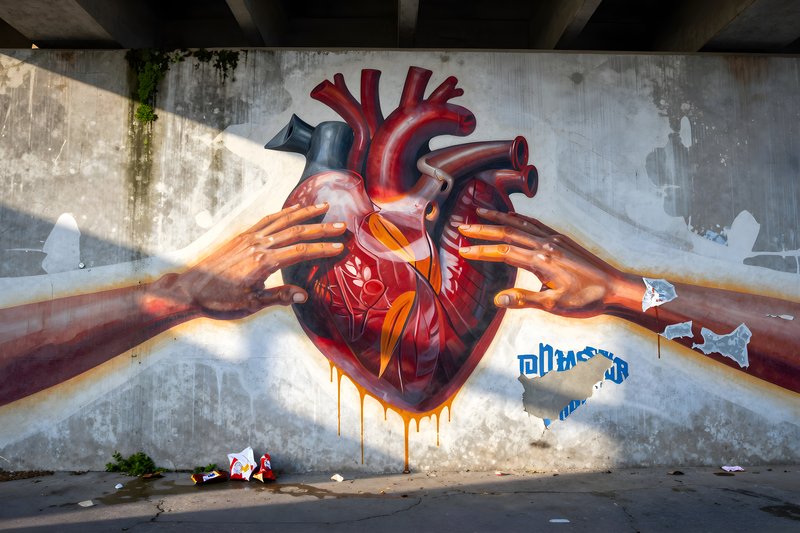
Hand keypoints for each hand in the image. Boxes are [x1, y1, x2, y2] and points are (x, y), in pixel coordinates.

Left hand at [149, 203, 345, 319]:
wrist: (189, 289)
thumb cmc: (220, 300)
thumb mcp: (251, 304)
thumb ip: (279, 297)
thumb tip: (304, 296)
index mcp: (264, 263)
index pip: (300, 252)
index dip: (322, 249)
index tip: (340, 247)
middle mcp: (258, 245)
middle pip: (296, 231)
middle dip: (321, 228)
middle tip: (342, 225)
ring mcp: (250, 237)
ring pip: (283, 220)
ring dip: (305, 212)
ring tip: (323, 206)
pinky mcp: (242, 236)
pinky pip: (268, 220)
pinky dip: (284, 213)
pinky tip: (294, 210)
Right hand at [458, 208, 641, 317]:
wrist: (616, 288)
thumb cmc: (587, 299)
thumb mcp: (555, 305)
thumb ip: (525, 300)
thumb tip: (498, 300)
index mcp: (541, 262)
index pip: (503, 252)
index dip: (481, 251)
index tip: (463, 251)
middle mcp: (545, 245)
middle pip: (508, 232)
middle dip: (483, 229)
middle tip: (462, 226)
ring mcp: (555, 240)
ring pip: (521, 224)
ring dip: (499, 218)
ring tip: (481, 212)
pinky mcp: (562, 240)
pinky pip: (535, 224)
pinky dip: (519, 218)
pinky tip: (513, 217)